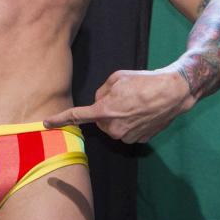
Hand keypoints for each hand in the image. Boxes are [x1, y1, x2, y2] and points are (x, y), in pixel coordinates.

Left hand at [43, 68, 190, 142]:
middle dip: (106, 110)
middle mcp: (114, 128)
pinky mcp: (139, 140)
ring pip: (113, 127)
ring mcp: (127, 137)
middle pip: (100, 120)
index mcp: (105, 111)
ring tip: (136, 103)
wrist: (173, 93)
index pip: (77, 117)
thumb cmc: (144, 81)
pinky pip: (127, 132)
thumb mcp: (117, 78)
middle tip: (123, 97)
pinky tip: (142, 113)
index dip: (60, 119)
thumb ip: (101, 92)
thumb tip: (99, 102)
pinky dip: (131, 123)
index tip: (46, 123)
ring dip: (119, 117)